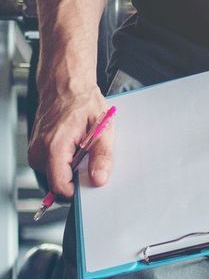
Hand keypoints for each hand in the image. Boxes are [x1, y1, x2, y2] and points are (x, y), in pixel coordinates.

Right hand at [28, 80, 114, 199]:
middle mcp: (40, 150)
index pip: (59, 186)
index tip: (89, 185)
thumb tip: (99, 179)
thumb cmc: (83, 102)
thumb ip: (102, 156)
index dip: (76, 191)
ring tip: (81, 148)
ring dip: (71, 168)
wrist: (65, 86)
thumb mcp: (103, 128)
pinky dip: (64, 161)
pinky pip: (51, 166)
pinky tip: (73, 146)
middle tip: (89, 157)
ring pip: (54, 175)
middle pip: (57, 183)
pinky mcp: (36, 150)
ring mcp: (35, 150)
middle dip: (76, 177)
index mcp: (55, 146)